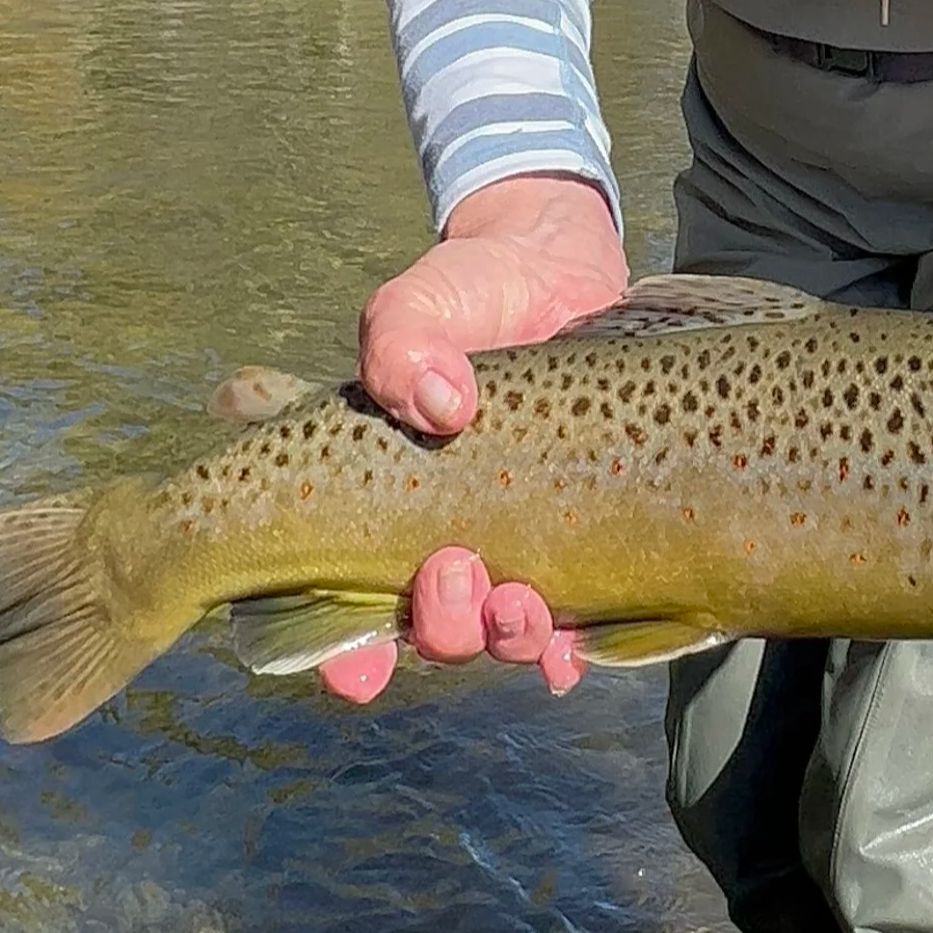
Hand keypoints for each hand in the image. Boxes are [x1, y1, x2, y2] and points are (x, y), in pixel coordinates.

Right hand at [318, 174, 626, 706]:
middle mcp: (446, 539)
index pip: (348, 613)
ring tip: (519, 600)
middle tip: (452, 568)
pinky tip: (575, 644)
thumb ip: (400, 344)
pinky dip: (575, 643)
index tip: (359, 666)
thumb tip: (442, 403)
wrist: (554, 266)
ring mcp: (519, 540)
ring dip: (507, 635)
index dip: (346, 658)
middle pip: (434, 631)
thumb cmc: (464, 295)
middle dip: (441, 627)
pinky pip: (584, 614)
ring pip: (505, 631)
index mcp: (385, 506)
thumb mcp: (415, 307)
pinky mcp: (586, 530)